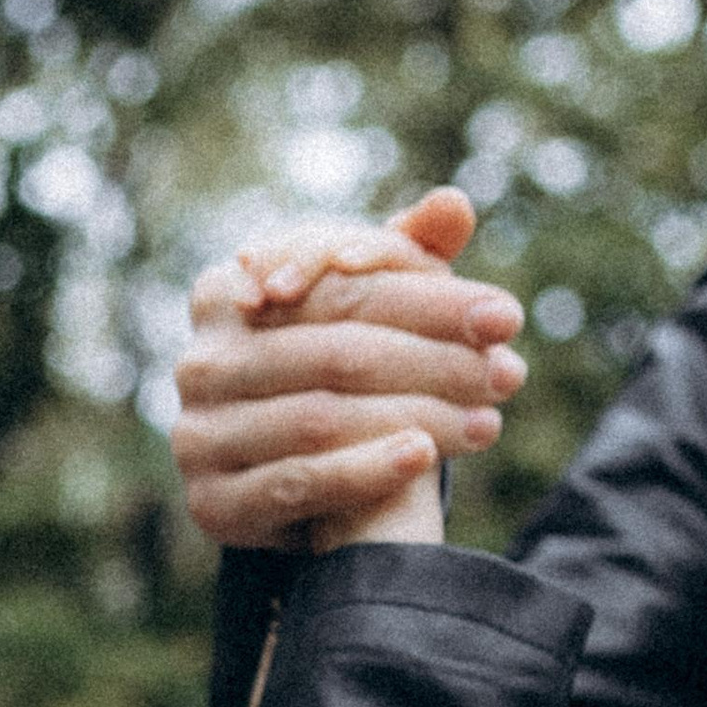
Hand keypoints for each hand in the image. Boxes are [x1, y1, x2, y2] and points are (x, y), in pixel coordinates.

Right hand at [173, 186, 526, 552]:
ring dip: (416, 418)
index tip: (507, 316)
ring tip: (488, 422)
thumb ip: (404, 255)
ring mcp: (198, 434)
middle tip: (508, 374)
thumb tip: (454, 204)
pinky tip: (422, 459)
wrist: (281, 480)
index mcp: (226, 293)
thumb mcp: (363, 309)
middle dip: (435, 362)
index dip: (431, 299)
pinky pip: (299, 482)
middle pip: (338, 352)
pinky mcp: (211, 502)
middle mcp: (201, 360)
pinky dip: (366, 469)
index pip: (343, 287)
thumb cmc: (329, 374)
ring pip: (322, 418)